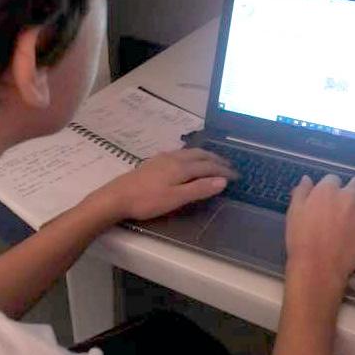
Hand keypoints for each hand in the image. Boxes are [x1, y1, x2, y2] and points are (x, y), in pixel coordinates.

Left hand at [83, 148, 237, 223]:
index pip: (209, 166)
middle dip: (217, 160)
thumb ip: (199, 189)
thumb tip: (222, 181)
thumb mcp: (176, 198)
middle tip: (230, 166)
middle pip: (201, 155)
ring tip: (213, 161)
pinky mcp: (154, 162)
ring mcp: (163, 158)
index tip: (237, 176)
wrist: (116, 197)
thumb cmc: (147, 201)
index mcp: (182, 167)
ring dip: (205, 156)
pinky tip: (188, 161)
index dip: (224, 171)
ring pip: (190, 153)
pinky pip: (181, 153)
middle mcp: (174, 158)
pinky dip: (193, 156)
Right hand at [285, 174, 354, 288]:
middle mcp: (349, 196)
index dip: (331, 187)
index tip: (330, 197)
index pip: (334, 178)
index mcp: (327, 190)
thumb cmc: (301, 239)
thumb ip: (302, 192)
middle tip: (349, 201)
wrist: (318, 266)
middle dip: (354, 188)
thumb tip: (307, 179)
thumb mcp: (294, 212)